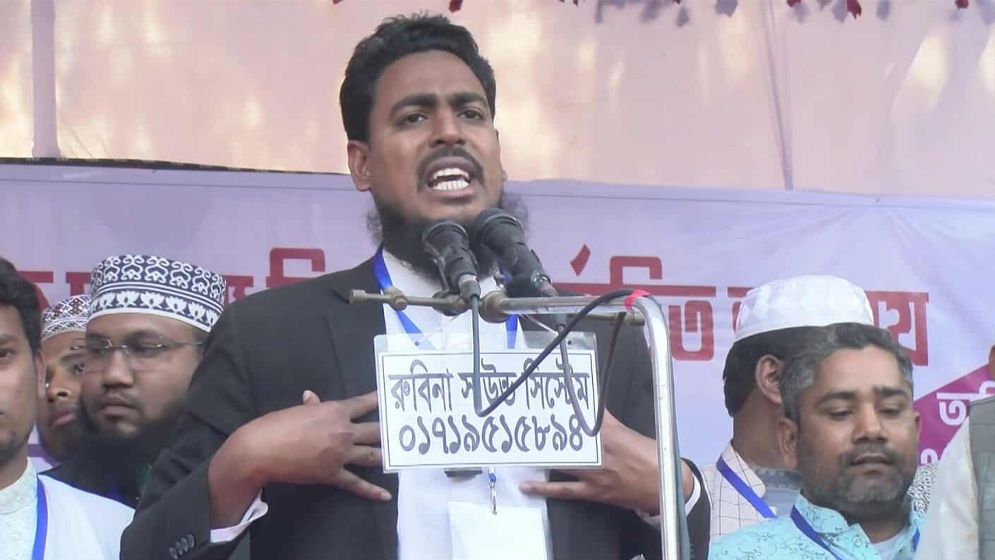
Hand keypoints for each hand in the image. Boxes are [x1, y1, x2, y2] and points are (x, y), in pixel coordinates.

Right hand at [209, 390, 387, 526]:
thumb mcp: (297, 411)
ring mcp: (340, 453)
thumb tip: (312, 395)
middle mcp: (343, 430)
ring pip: (371, 455)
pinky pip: (356, 483)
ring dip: (386, 455)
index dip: (379, 401)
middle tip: (404, 430)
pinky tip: (386, 495)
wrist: (262, 449)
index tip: (391, 399)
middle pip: (374, 430)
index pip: (363, 404)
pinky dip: (372, 490)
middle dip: (389, 430)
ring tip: (402, 457)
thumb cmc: (277, 425)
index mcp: (335, 410)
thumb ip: (312, 405)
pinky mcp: (333, 474)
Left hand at [519, 410, 694, 512]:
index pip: (581, 417)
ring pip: (562, 461)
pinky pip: (565, 490)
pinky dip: (544, 488)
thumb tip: (590, 404)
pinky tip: (526, 485)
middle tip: (525, 421)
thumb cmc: (649, 455)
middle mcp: (600, 452)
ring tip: (521, 447)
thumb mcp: (628, 432)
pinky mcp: (593, 492)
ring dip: (542, 454)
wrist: (666, 486)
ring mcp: (595, 473)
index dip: (562, 409)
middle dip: (547, 430)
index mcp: (610, 433)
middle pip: (566, 439)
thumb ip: (607, 420)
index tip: (546, 400)